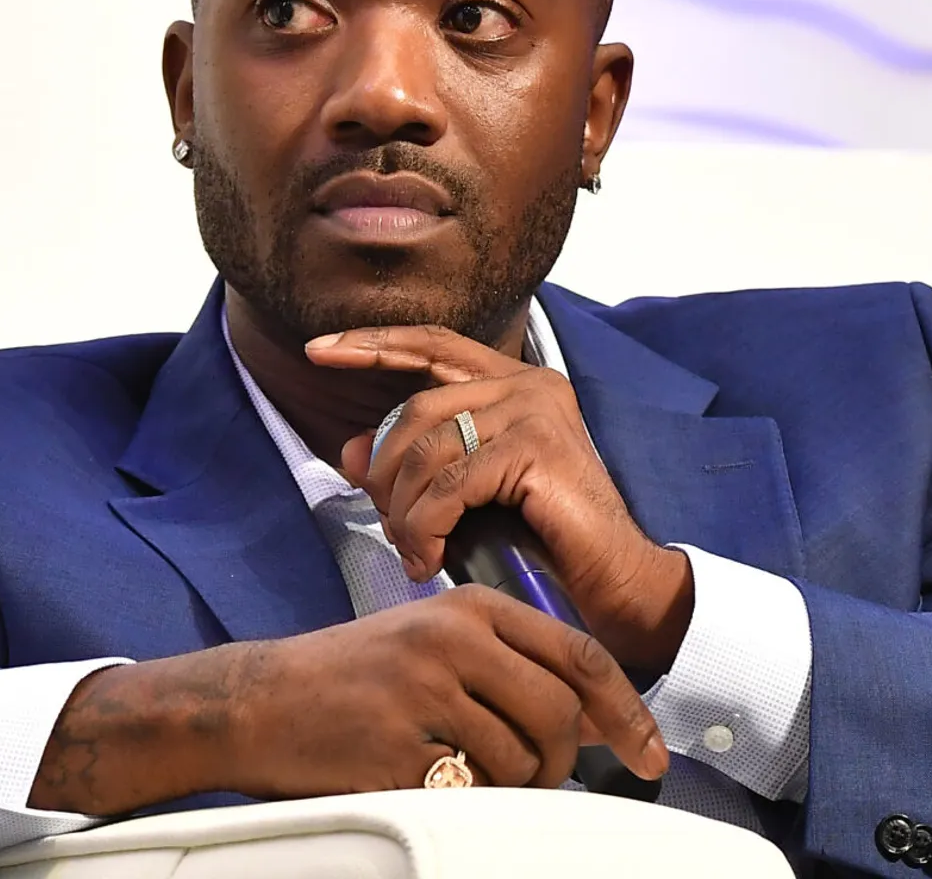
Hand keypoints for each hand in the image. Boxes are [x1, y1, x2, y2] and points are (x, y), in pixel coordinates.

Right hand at [30, 585, 666, 813]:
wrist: (259, 700)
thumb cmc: (352, 674)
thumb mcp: (435, 642)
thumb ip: (512, 665)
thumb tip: (594, 716)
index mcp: (470, 609)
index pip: (579, 655)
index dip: (626, 711)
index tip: (650, 752)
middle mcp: (452, 640)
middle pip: (557, 713)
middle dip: (560, 762)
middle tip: (538, 779)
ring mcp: (423, 692)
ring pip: (517, 758)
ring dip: (510, 785)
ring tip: (469, 774)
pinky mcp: (397, 744)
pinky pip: (465, 789)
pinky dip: (460, 797)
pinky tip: (426, 777)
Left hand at [305, 324, 695, 675]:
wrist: (615, 586)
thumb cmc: (546, 544)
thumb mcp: (468, 496)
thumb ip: (417, 465)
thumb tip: (348, 452)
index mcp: (515, 383)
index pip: (432, 344)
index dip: (372, 344)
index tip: (316, 349)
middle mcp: (528, 385)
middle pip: (417, 409)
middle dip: (383, 471)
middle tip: (384, 523)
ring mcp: (535, 412)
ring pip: (427, 450)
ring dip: (403, 510)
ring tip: (411, 552)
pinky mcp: (536, 449)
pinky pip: (449, 485)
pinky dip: (426, 526)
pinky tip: (428, 559)